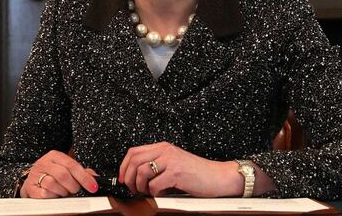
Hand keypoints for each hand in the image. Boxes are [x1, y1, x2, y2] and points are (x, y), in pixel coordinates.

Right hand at [21, 150, 98, 197]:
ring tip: (64, 192)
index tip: (93, 187)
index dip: (84, 177)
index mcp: (55, 156)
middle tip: (75, 190)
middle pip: (63, 174)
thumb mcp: (65, 168)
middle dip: (73, 186)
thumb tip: (95, 177)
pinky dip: (52, 196)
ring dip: (62, 191)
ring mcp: (35, 174)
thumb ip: (80, 172)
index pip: (72, 165)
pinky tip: (54, 195)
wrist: (31, 179)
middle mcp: (44, 163)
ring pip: (52, 184)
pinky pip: (43, 193)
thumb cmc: (52, 173)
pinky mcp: (29, 187)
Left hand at [118, 142, 242, 196]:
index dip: (124, 166)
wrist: (218, 177)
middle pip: (134, 161)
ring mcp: (171, 161)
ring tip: (148, 192)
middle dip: (129, 178)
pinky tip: (162, 193)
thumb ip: (158, 164)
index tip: (123, 179)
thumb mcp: (174, 162)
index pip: (134, 152)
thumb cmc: (198, 173)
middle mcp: (166, 151)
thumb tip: (135, 176)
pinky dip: (155, 193)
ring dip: (141, 187)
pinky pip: (155, 184)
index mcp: (163, 147)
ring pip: (141, 172)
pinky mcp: (176, 173)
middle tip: (134, 189)